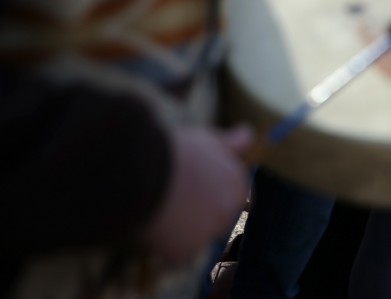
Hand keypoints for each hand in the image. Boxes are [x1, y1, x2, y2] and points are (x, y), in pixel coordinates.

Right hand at [141, 124, 252, 264]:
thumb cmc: (174, 152)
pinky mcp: (187, 251)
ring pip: (197, 240)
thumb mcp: (206, 140)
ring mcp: (208, 233)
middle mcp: (228, 211)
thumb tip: (248, 134)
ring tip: (160, 209)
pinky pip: (177, 256)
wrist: (141, 169)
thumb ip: (232, 144)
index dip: (217, 198)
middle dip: (199, 218)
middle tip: (174, 201)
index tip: (197, 193)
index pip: (239, 201)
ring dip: (182, 233)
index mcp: (237, 185)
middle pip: (217, 223)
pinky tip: (153, 226)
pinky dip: (165, 247)